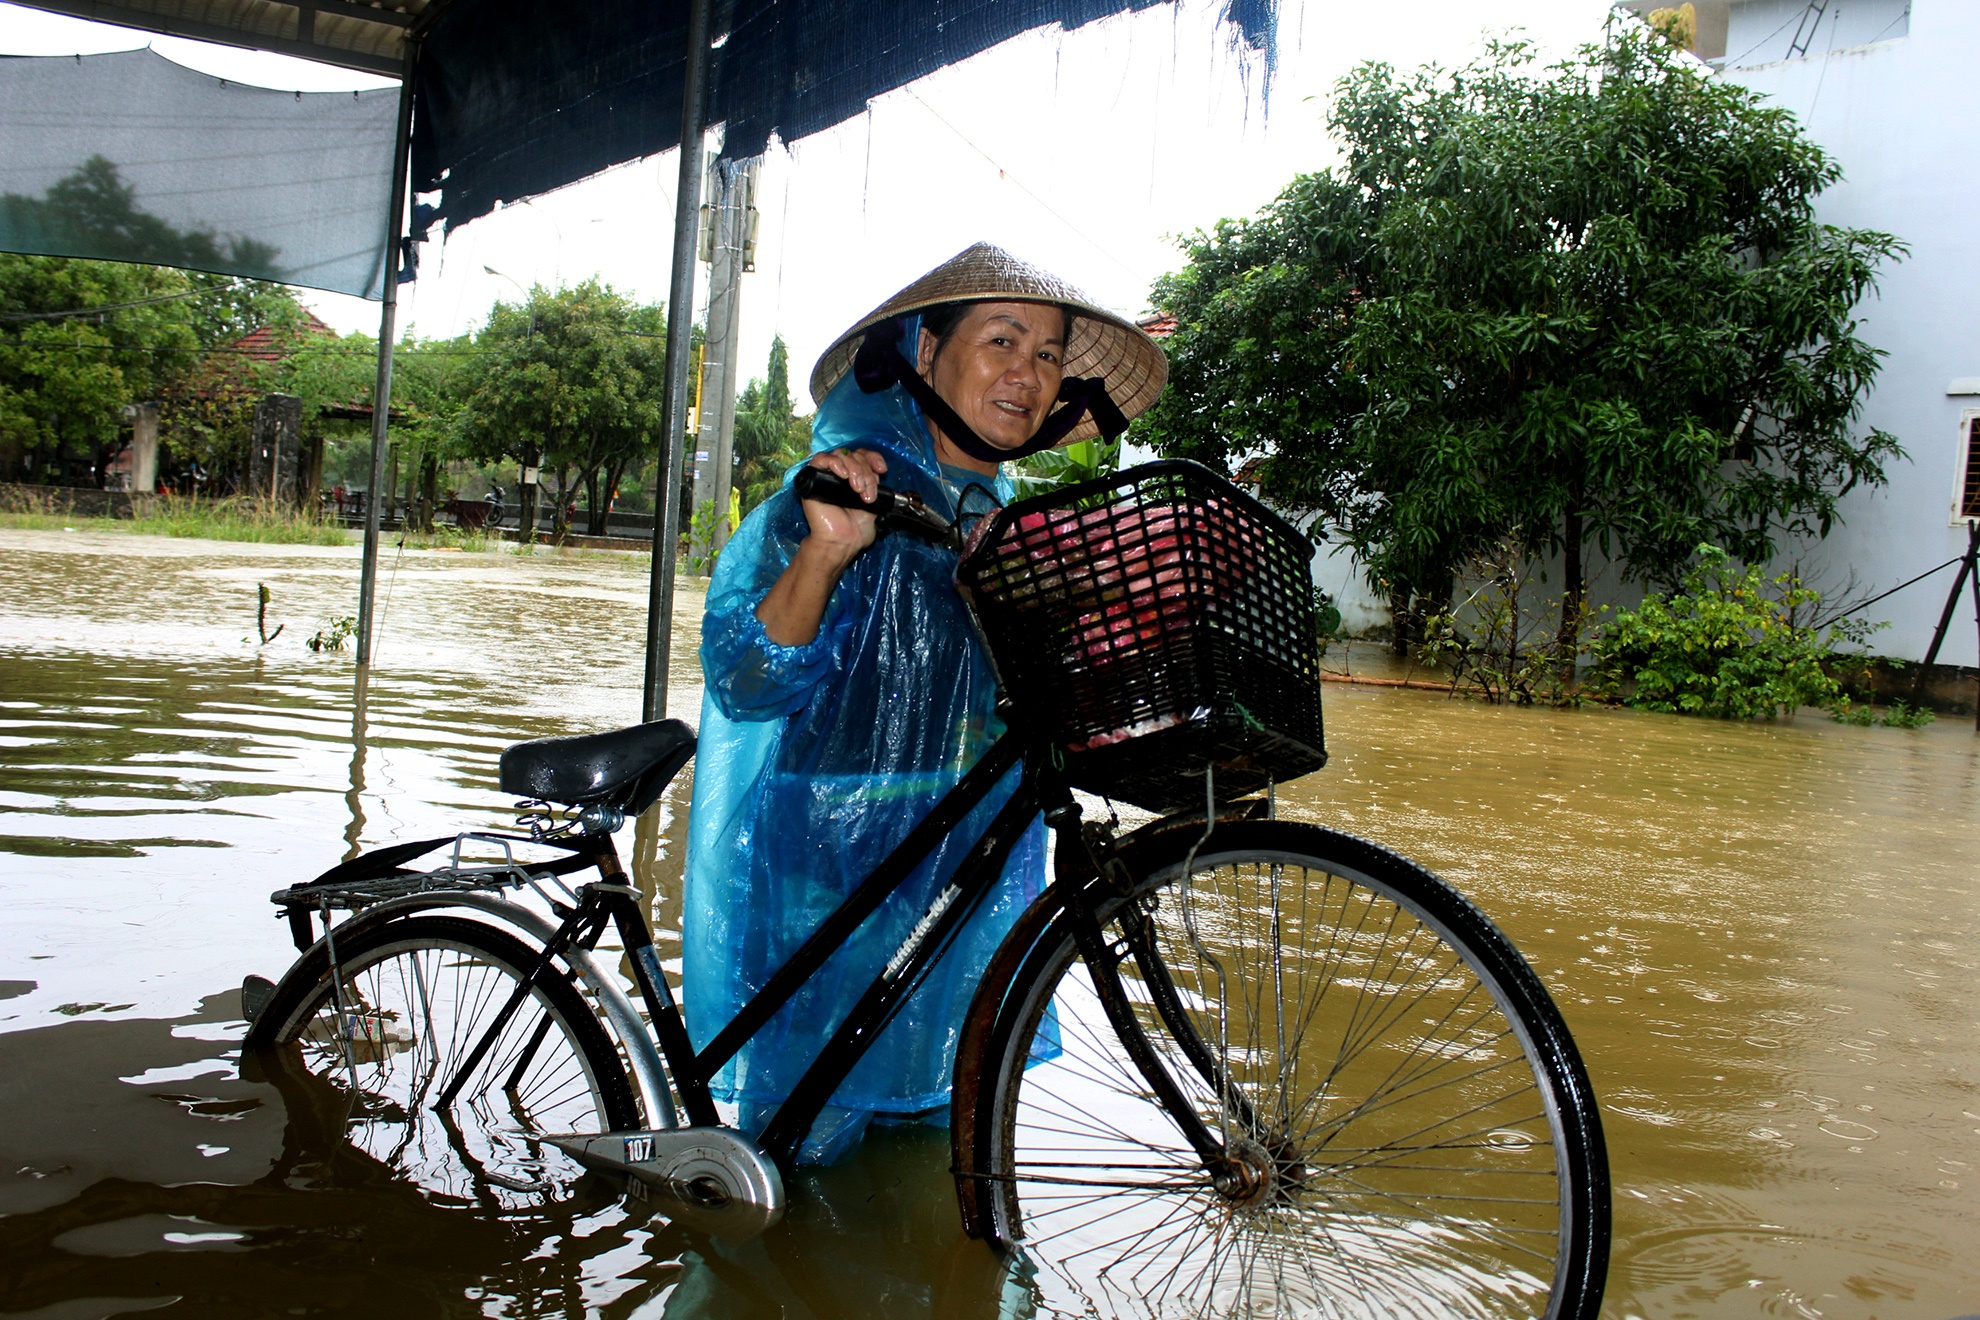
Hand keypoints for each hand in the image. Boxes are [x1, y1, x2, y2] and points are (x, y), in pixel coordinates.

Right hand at [798, 448, 888, 565]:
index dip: (874, 458)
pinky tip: (842, 475)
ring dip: (854, 469)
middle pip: (854, 455)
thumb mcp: (875, 504)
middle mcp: (840, 474)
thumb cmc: (855, 529)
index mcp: (855, 478)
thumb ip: (875, 484)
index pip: (863, 455)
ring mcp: (826, 475)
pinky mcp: (812, 479)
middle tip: (867, 493)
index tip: (882, 470)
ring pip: (841, 455)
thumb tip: (878, 472)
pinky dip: (834, 463)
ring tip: (857, 490)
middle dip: (866, 472)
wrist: (842, 542)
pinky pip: (820, 459)